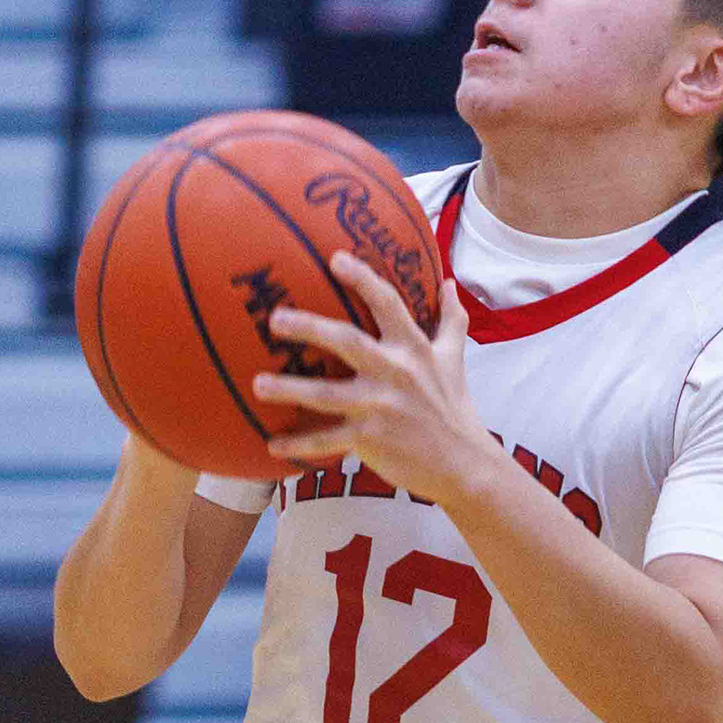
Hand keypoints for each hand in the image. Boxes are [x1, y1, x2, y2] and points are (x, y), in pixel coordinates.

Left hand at [254, 256, 491, 507]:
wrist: (464, 463)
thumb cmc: (454, 407)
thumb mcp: (456, 358)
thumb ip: (451, 319)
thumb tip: (449, 283)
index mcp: (413, 348)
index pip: (388, 304)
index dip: (362, 279)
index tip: (335, 258)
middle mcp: (395, 373)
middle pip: (347, 342)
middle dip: (309, 328)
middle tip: (273, 319)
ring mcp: (380, 408)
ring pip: (326, 395)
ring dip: (289, 390)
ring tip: (258, 384)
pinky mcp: (371, 440)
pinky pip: (327, 442)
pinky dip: (299, 445)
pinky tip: (272, 444)